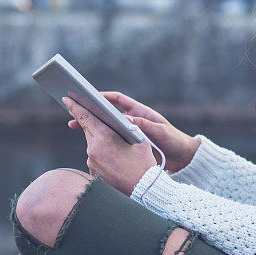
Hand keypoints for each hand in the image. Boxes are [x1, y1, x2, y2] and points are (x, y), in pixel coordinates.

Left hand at [63, 96, 157, 196]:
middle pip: (87, 129)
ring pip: (92, 145)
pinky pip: (94, 159)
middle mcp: (93, 149)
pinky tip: (114, 161)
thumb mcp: (140, 140)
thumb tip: (121, 120)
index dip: (75, 106)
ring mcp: (91, 162)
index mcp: (104, 137)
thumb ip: (127, 127)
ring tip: (115, 147)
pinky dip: (101, 157)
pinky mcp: (92, 173)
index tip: (67, 99)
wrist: (142, 190)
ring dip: (100, 142)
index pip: (85, 117)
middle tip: (87, 114)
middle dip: (88, 122)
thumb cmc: (144, 163)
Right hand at [67, 91, 199, 172]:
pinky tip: (87, 141)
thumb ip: (144, 125)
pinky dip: (98, 138)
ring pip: (105, 125)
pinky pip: (110, 138)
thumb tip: (125, 118)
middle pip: (107, 112)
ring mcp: (129, 132)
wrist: (181, 158)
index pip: (118, 100)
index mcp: (140, 112)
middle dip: (90, 111)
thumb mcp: (160, 132)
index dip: (103, 96)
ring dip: (91, 125)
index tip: (89, 96)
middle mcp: (132, 120)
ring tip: (74, 126)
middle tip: (74, 112)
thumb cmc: (173, 141)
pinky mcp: (128, 144)